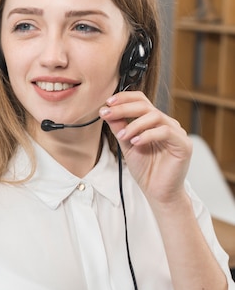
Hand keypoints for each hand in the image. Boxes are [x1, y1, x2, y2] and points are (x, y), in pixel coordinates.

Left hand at [99, 91, 191, 205]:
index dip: (124, 98)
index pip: (141, 101)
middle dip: (123, 108)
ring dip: (134, 124)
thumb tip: (106, 111)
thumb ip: (119, 128)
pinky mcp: (183, 144)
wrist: (157, 191)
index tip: (107, 102)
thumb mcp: (126, 144)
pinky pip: (166, 132)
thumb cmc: (145, 169)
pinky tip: (135, 142)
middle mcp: (167, 123)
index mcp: (154, 122)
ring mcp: (177, 133)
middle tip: (107, 113)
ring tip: (122, 136)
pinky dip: (147, 135)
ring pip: (155, 116)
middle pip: (145, 106)